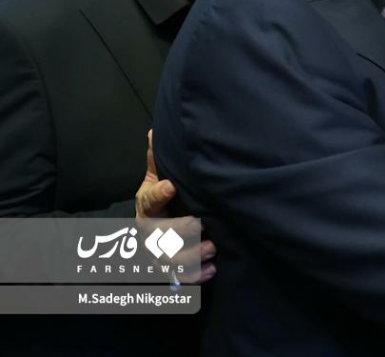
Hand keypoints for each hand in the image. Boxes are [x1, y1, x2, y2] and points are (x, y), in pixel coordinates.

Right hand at [134, 129, 216, 282]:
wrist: (164, 221)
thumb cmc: (166, 196)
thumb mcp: (160, 176)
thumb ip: (158, 159)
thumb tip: (155, 131)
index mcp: (147, 206)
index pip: (148, 200)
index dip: (157, 194)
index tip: (171, 186)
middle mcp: (150, 232)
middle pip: (158, 235)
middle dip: (178, 231)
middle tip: (199, 224)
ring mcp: (159, 253)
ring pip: (168, 260)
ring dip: (190, 256)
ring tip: (211, 248)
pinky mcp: (173, 268)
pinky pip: (181, 277)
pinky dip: (197, 275)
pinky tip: (213, 270)